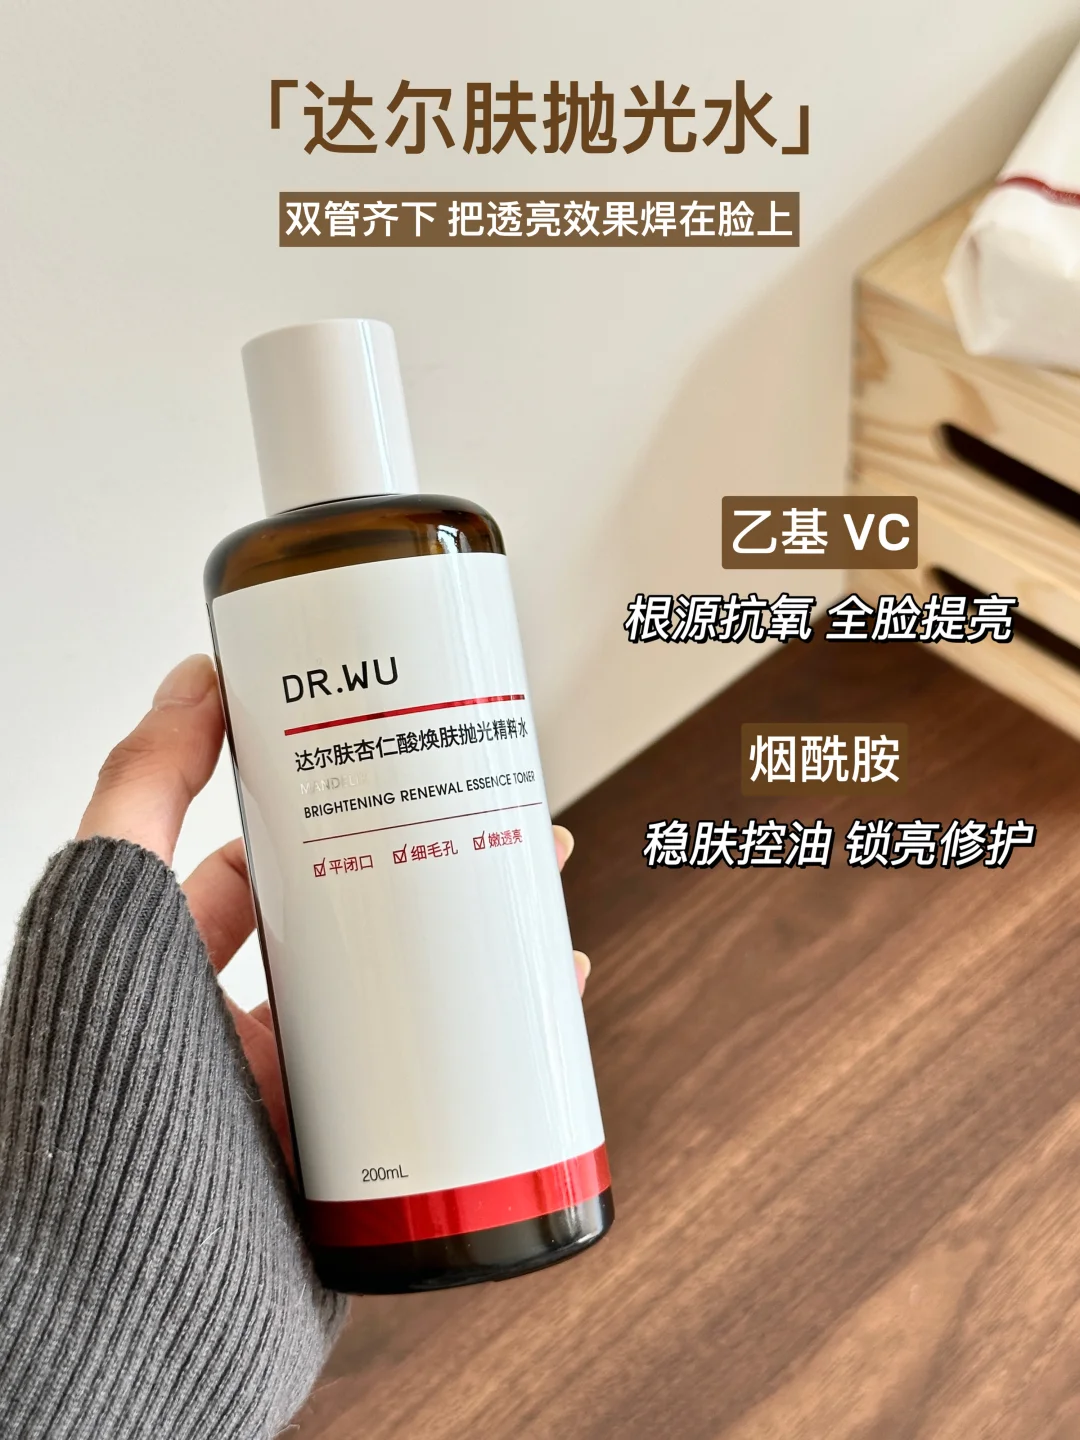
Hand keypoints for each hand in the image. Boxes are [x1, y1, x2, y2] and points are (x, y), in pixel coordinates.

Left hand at [75, 653, 590, 1162]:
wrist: (127, 1294)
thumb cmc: (101, 1098)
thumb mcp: (112, 904)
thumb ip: (138, 788)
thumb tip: (190, 681)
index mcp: (180, 979)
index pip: (273, 879)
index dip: (343, 820)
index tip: (402, 777)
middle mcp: (240, 1041)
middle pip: (361, 942)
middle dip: (443, 884)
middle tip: (515, 839)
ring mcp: (302, 1111)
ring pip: (411, 1021)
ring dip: (487, 969)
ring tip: (550, 920)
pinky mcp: (360, 1177)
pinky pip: (442, 1110)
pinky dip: (503, 1067)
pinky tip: (548, 1026)